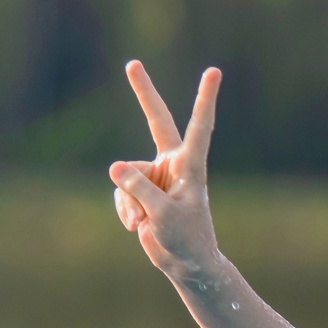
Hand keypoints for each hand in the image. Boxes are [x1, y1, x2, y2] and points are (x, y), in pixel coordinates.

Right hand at [109, 61, 221, 276]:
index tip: (213, 71)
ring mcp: (155, 175)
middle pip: (156, 121)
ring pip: (127, 177)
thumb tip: (114, 167)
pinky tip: (138, 227)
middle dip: (144, 93)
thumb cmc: (185, 239)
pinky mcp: (139, 190)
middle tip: (132, 64)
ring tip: (147, 223)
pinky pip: (121, 194)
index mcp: (189, 165)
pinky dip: (125, 211)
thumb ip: (139, 190)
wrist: (185, 263)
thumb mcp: (163, 216)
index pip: (198, 126)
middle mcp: (172, 163)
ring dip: (131, 203)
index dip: (204, 99)